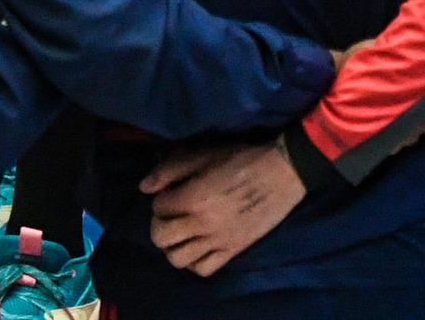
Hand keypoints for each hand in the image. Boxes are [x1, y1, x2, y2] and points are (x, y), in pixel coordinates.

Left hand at [143, 139, 304, 276]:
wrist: (280, 173)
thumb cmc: (240, 158)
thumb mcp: (202, 155)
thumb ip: (169, 170)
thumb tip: (144, 187)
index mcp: (192, 197)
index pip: (158, 206)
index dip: (160, 198)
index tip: (170, 192)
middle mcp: (201, 223)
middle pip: (161, 237)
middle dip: (159, 224)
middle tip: (169, 215)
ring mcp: (217, 240)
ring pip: (177, 259)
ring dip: (172, 246)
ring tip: (180, 233)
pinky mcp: (233, 250)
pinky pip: (203, 269)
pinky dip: (194, 262)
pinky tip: (196, 247)